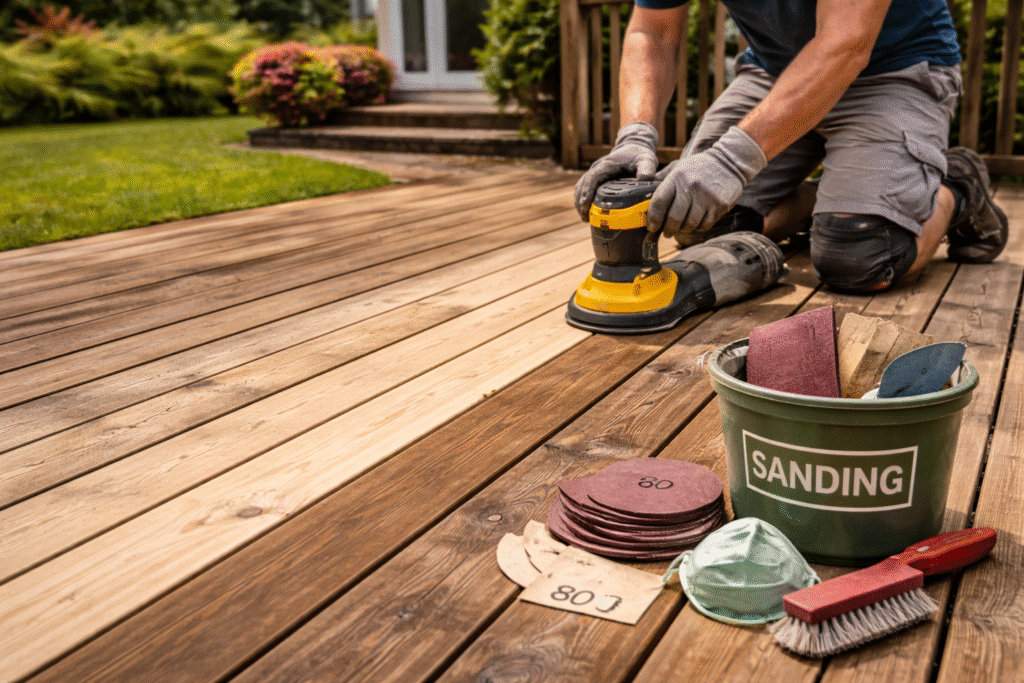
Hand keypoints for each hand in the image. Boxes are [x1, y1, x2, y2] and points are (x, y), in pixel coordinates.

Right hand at [573, 122, 658, 220]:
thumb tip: (645, 179)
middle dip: (581, 202)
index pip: (592, 178)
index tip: (586, 206)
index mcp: (606, 165)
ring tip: (586, 219)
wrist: (633, 148)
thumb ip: (647, 169)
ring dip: (580, 202)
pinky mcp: (595, 178)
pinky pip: (584, 188)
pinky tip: (588, 212)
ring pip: (580, 188)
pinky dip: (583, 200)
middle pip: (582, 185)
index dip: (587, 192)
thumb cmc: (639, 155)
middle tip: (586, 219)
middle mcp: (597, 168)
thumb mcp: (646, 160)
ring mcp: (594, 173)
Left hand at [647, 126, 766, 238]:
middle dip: (668, 229)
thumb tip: (644, 200)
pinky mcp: (720, 205)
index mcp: (677, 177)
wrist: (729, 161)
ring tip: (682, 227)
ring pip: (690, 225)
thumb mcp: (678, 168)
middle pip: (674, 218)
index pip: (659, 202)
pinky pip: (705, 225)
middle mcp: (691, 187)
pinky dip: (698, 227)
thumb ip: (662, 183)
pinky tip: (697, 222)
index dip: (653, 218)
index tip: (652, 227)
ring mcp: (707, 196)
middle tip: (667, 233)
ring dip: (683, 229)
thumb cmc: (699, 168)